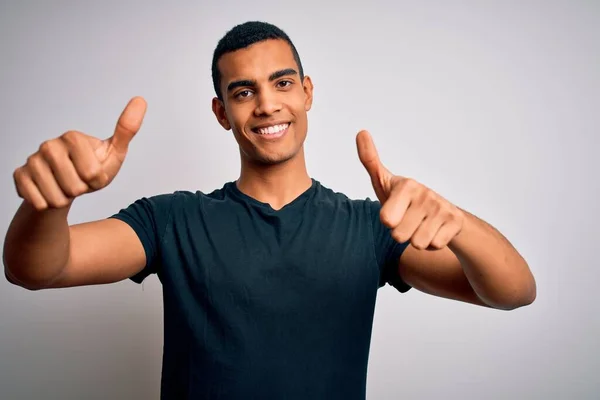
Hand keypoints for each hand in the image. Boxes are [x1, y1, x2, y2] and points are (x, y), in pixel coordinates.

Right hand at [13, 96, 146, 210]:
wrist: (66, 188)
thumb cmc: (92, 170)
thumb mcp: (114, 153)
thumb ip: (127, 129)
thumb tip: (140, 100)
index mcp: (73, 137)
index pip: (92, 173)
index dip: (97, 180)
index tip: (94, 173)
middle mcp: (49, 145)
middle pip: (74, 187)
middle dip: (81, 191)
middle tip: (79, 182)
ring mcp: (32, 160)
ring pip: (56, 198)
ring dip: (65, 199)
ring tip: (65, 187)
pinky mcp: (19, 176)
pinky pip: (39, 202)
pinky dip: (48, 205)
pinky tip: (49, 193)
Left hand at [356, 130, 463, 249]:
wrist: (442, 212)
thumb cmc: (405, 199)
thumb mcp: (384, 181)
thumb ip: (370, 161)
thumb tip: (361, 131)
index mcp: (407, 185)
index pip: (386, 221)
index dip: (388, 221)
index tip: (395, 209)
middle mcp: (426, 194)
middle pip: (399, 236)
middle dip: (402, 233)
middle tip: (408, 220)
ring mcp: (442, 208)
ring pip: (418, 243)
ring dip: (417, 239)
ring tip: (420, 224)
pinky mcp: (456, 222)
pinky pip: (434, 246)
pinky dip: (433, 243)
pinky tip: (434, 229)